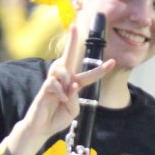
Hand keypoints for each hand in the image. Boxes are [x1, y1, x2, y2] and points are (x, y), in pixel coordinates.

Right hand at [7, 24, 113, 154]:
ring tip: (65, 93)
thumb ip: (75, 98)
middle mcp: (63, 80)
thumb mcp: (73, 110)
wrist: (42, 128)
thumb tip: (73, 85)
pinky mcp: (44, 88)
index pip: (88, 74)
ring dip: (66, 79)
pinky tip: (60, 98)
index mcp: (73, 85)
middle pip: (68, 57)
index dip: (100, 69)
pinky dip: (59, 90)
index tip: (112, 62)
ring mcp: (52, 83)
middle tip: (74, 26)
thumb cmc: (57, 118)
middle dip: (71, 41)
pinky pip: (53, 82)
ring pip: (61, 68)